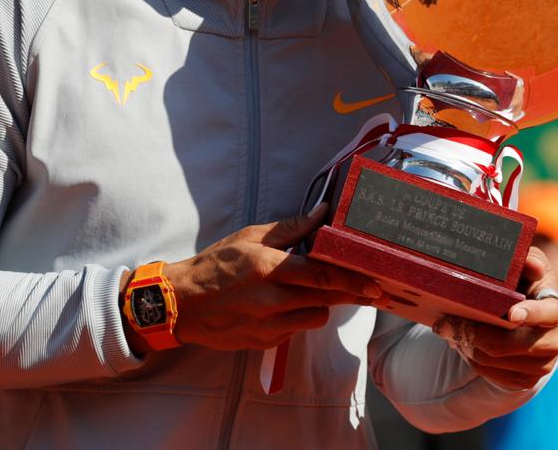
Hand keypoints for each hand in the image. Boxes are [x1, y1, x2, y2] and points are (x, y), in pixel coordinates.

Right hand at [159, 204, 382, 350]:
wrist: (182, 304)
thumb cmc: (215, 266)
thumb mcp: (250, 237)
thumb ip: (290, 228)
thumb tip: (322, 213)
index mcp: (269, 269)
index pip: (322, 276)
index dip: (352, 281)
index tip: (375, 284)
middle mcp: (273, 300)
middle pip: (327, 300)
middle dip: (352, 295)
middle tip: (374, 291)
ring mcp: (270, 326)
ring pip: (315, 317)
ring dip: (321, 304)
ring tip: (313, 291)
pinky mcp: (266, 343)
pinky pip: (296, 330)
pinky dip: (298, 316)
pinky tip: (286, 305)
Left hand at [431, 245, 557, 390]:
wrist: (529, 316)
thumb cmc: (525, 284)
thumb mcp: (526, 266)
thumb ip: (528, 260)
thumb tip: (531, 264)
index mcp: (555, 308)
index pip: (548, 314)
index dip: (530, 314)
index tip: (510, 314)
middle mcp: (554, 340)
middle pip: (509, 344)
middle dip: (474, 333)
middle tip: (445, 321)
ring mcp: (541, 364)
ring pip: (492, 360)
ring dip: (467, 344)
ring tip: (450, 328)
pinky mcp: (526, 380)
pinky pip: (489, 373)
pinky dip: (471, 357)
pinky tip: (463, 342)